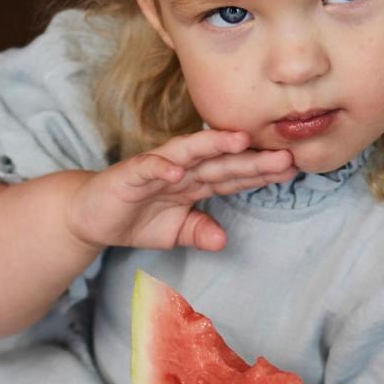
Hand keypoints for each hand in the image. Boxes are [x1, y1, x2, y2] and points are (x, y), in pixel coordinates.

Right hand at [66, 127, 295, 255]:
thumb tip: (224, 241)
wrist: (91, 216)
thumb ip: (199, 232)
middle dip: (252, 159)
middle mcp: (182, 169)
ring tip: (240, 142)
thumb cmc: (135, 218)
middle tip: (284, 156)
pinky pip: (149, 168)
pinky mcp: (131, 174)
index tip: (291, 170)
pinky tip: (178, 169)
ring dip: (214, 146)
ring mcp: (158, 169)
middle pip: (222, 162)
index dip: (261, 174)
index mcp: (196, 182)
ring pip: (190, 154)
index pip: (234, 176)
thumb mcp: (174, 232)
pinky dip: (162, 167)